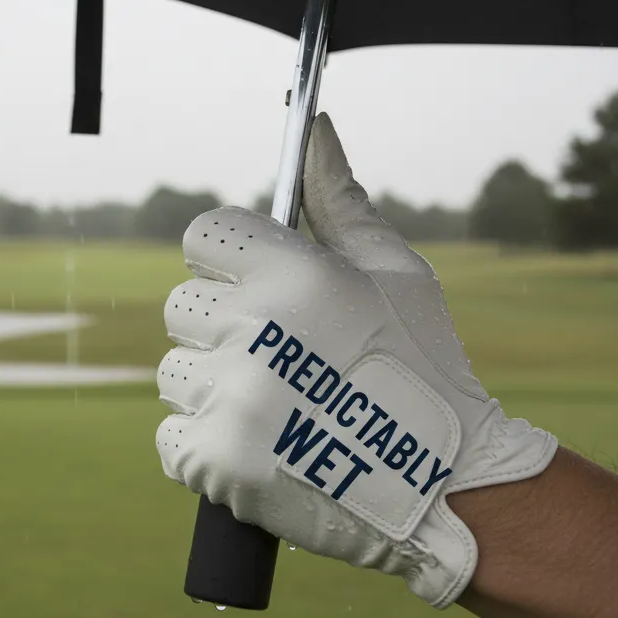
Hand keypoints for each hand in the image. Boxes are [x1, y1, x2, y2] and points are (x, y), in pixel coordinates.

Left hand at [155, 112, 556, 607]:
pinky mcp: (216, 461)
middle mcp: (254, 331)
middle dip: (223, 325)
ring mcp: (230, 399)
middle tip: (282, 356)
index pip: (203, 235)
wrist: (445, 488)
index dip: (230, 260)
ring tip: (280, 404)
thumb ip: (339, 200)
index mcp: (294, 275)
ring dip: (215, 386)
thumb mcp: (394, 272)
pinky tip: (263, 442)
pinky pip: (172, 434)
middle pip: (182, 305)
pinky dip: (207, 442)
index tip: (259, 287)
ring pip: (175, 371)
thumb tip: (316, 130)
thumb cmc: (423, 367)